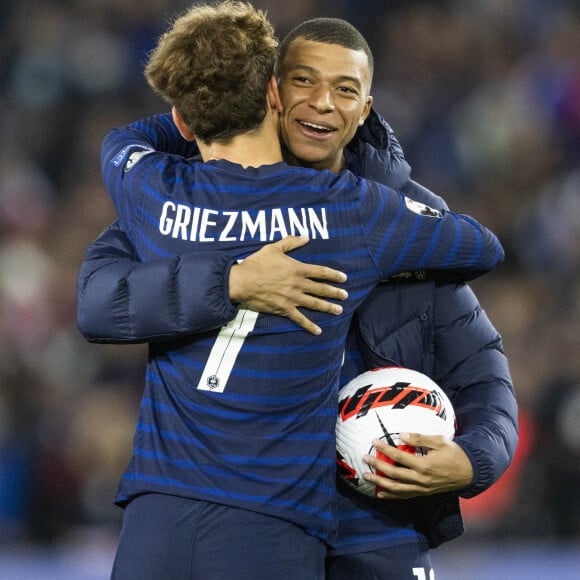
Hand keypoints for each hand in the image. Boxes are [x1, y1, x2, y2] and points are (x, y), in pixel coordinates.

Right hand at [228, 236, 347, 334]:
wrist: (243, 282)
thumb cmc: (257, 263)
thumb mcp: (273, 248)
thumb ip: (290, 242)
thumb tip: (305, 237)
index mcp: (297, 269)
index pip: (321, 272)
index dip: (334, 275)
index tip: (344, 278)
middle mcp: (298, 284)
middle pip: (321, 289)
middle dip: (335, 292)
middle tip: (345, 296)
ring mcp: (292, 298)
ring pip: (315, 303)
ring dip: (328, 307)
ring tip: (339, 310)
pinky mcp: (284, 309)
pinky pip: (299, 319)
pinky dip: (309, 325)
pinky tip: (318, 331)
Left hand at [362, 433, 473, 498]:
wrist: (468, 472)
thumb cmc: (454, 453)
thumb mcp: (439, 441)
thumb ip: (419, 438)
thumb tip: (401, 435)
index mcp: (424, 465)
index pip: (399, 456)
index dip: (385, 449)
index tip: (374, 442)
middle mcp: (421, 479)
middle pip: (394, 474)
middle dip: (377, 466)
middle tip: (364, 458)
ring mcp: (421, 488)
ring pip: (397, 488)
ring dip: (380, 483)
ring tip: (367, 476)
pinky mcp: (423, 493)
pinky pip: (404, 496)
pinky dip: (391, 495)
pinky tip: (380, 493)